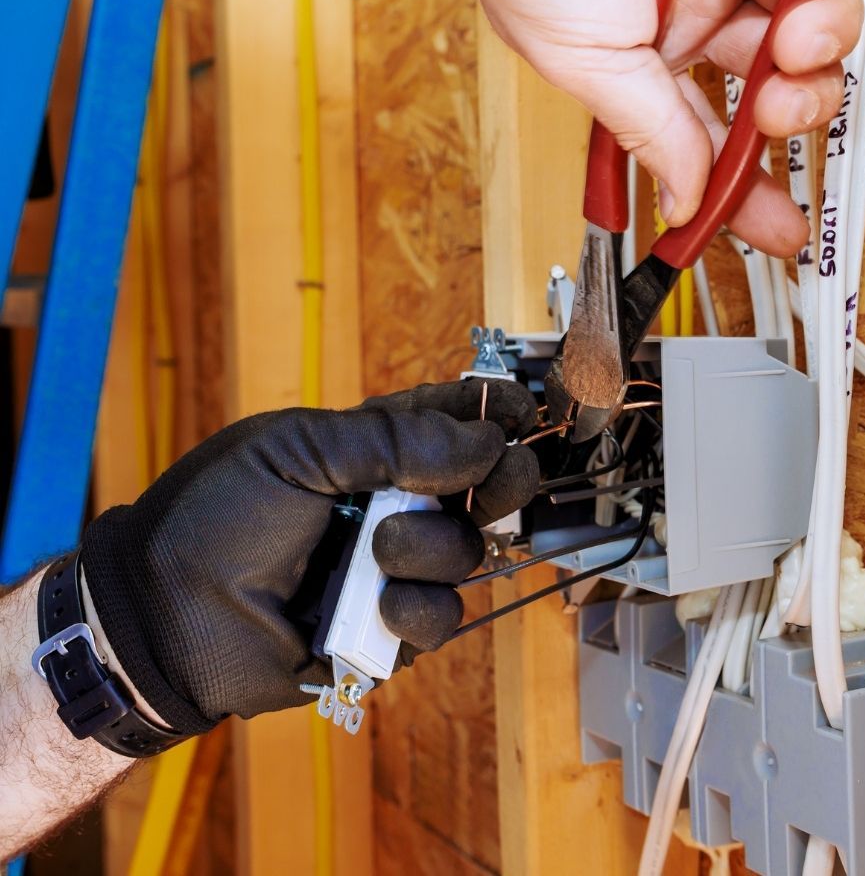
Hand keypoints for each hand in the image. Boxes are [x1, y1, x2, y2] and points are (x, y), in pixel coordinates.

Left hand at [81, 379, 538, 733]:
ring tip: (377, 549)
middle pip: (482, 485)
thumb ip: (392, 440)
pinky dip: (416, 609)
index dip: (493, 412)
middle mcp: (391, 504)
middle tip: (501, 478)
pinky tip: (378, 603)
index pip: (449, 420)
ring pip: (466, 552)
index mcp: (368, 449)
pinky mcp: (387, 630)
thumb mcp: (297, 449)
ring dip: (431, 547)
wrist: (163, 616)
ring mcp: (392, 568)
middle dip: (501, 479)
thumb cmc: (216, 517)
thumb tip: (484, 439)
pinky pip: (441, 617)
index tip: (526, 410)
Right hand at [360, 0, 861, 253]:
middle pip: (791, 81)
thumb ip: (655, 134)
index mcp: (657, 65)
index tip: (784, 230)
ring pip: (824, 10)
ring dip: (818, 35)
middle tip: (779, 108)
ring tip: (785, 38)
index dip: (755, 186)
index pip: (722, 138)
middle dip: (800, 105)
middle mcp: (703, 15)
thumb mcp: (592, 67)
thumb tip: (686, 200)